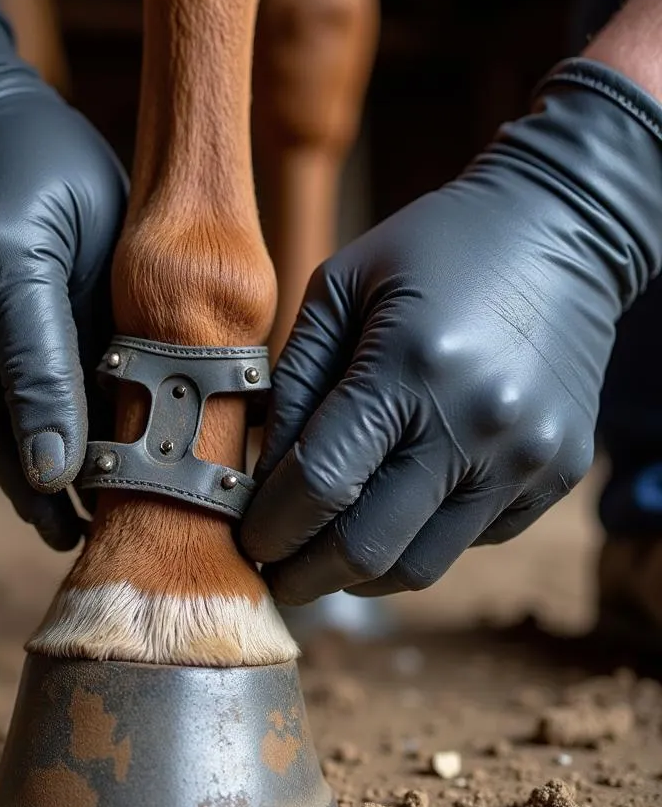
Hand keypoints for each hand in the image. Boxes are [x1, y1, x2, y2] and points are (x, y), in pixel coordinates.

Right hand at [0, 0, 127, 549]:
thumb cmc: (50, 173)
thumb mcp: (93, 227)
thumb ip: (81, 332)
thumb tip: (67, 452)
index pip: (36, 390)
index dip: (71, 464)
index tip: (101, 524)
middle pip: (3, 441)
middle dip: (61, 495)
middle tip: (122, 533)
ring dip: (49, 479)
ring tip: (111, 508)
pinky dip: (31, 448)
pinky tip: (78, 462)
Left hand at [241, 59, 661, 601]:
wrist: (562, 230)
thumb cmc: (432, 248)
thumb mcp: (339, 289)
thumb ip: (293, 383)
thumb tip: (259, 475)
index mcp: (410, 366)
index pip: (320, 483)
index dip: (269, 527)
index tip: (244, 541)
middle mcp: (477, 425)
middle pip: (368, 550)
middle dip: (304, 576)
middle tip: (273, 573)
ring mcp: (525, 458)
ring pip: (420, 565)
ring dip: (358, 574)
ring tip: (323, 552)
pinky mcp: (557, 474)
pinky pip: (467, 540)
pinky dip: (417, 538)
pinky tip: (394, 505)